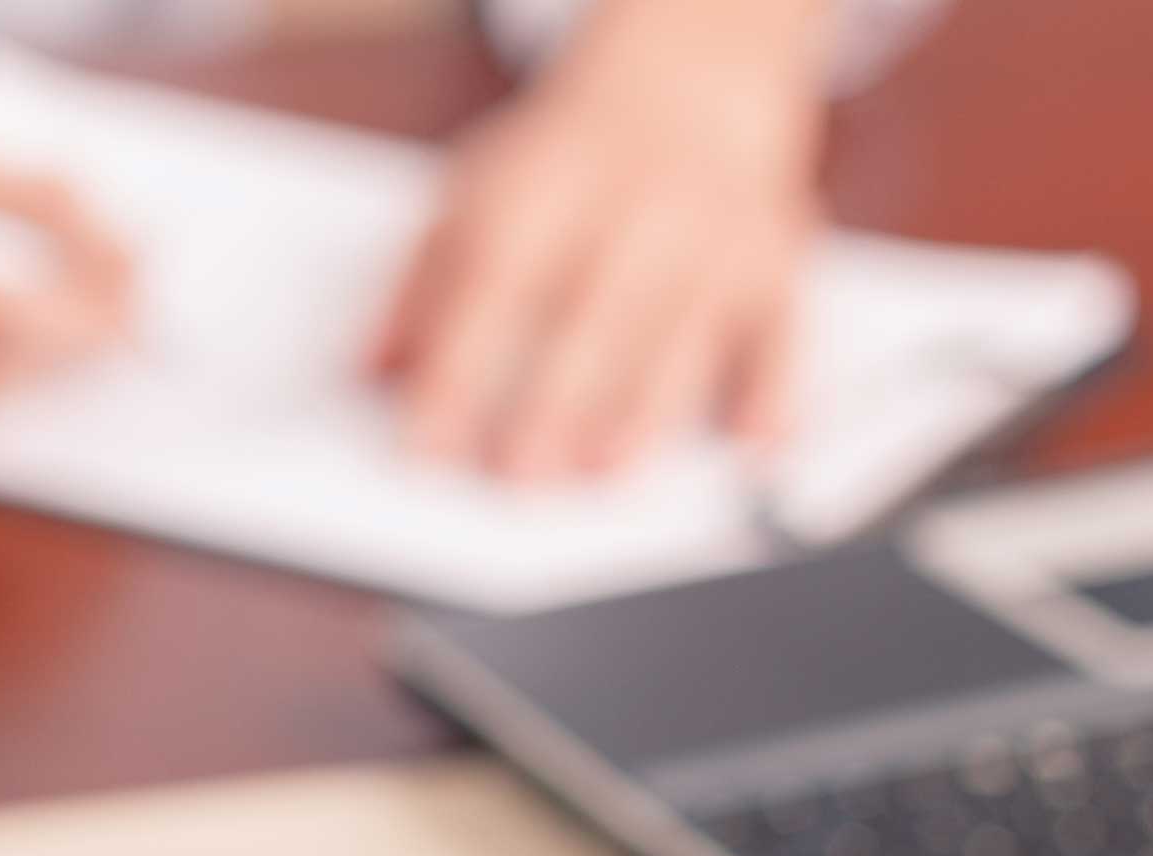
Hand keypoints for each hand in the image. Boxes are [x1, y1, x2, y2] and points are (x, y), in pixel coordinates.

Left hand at [372, 0, 828, 478]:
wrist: (687, 80)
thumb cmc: (566, 161)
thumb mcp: (471, 192)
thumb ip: (417, 284)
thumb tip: (369, 371)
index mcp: (543, 189)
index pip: (490, 287)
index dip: (457, 370)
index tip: (426, 445)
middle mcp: (632, 209)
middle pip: (589, 318)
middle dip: (551, 403)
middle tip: (516, 478)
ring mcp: (712, 237)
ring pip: (681, 335)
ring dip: (644, 411)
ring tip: (604, 473)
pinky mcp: (775, 263)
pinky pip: (783, 333)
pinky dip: (772, 392)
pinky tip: (751, 445)